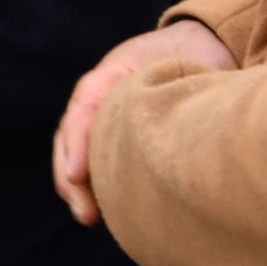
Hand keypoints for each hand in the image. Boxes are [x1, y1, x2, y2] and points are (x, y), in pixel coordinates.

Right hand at [54, 20, 232, 225]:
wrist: (197, 48)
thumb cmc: (187, 58)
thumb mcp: (178, 65)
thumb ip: (173, 88)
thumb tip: (187, 132)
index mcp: (109, 77)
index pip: (84, 105)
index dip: (78, 141)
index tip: (78, 175)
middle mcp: (98, 100)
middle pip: (69, 135)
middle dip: (70, 177)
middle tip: (85, 213)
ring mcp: (103, 118)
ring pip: (75, 151)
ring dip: (77, 186)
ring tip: (88, 217)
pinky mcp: (115, 137)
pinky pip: (94, 159)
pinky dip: (92, 185)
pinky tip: (105, 211)